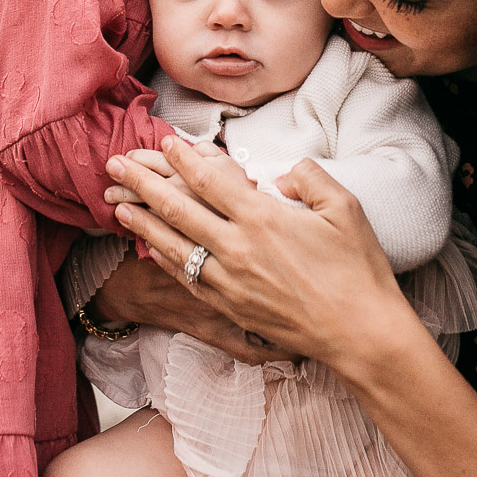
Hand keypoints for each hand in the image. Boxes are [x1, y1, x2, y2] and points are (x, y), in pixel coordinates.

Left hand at [106, 138, 409, 365]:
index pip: (210, 180)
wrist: (361, 334)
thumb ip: (310, 177)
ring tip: (118, 205)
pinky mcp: (231, 306)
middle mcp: (238, 248)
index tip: (164, 142)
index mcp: (265, 218)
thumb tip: (282, 174)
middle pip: (178, 208)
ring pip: (173, 245)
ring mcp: (230, 280)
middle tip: (115, 164)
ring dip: (142, 221)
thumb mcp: (345, 208)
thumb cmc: (358, 269)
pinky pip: (187, 277)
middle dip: (143, 183)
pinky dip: (164, 259)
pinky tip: (150, 248)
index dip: (182, 158)